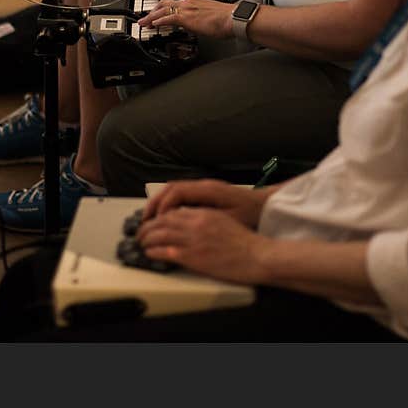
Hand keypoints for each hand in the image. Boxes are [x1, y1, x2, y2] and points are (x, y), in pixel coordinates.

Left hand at [137, 207, 269, 283]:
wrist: (258, 256)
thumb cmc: (246, 243)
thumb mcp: (225, 221)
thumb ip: (206, 219)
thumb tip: (192, 223)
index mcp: (204, 214)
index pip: (174, 211)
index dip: (160, 216)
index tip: (154, 221)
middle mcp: (196, 223)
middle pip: (163, 221)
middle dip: (148, 226)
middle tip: (141, 232)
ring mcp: (193, 239)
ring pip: (160, 234)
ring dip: (146, 238)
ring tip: (140, 242)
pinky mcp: (193, 256)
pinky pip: (165, 251)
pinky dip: (153, 251)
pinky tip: (148, 253)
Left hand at [138, 0, 234, 38]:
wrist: (234, 18)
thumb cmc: (228, 20)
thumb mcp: (210, 18)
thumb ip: (200, 20)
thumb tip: (196, 27)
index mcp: (195, 2)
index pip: (174, 4)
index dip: (163, 10)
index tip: (157, 16)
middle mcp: (189, 3)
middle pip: (165, 5)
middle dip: (153, 12)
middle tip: (145, 19)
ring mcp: (187, 9)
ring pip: (163, 10)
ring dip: (151, 17)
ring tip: (143, 23)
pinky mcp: (187, 17)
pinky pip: (168, 18)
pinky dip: (159, 21)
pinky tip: (153, 24)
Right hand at [144, 179, 265, 227]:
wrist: (263, 205)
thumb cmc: (250, 213)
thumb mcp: (230, 219)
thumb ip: (206, 219)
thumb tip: (183, 223)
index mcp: (208, 190)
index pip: (177, 192)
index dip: (164, 206)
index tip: (157, 222)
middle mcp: (203, 185)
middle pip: (170, 188)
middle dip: (155, 203)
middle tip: (144, 220)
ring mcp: (202, 187)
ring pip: (173, 190)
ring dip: (160, 202)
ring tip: (150, 218)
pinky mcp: (204, 192)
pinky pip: (180, 194)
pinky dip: (169, 203)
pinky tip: (165, 216)